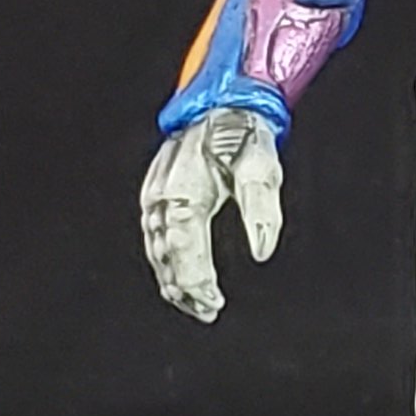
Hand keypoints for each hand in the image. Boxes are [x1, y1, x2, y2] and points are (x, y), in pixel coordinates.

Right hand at [140, 109, 283, 321]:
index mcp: (184, 191)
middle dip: (186, 289)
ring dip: (174, 282)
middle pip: (166, 256)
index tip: (215, 302)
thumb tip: (263, 252)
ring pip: (156, 251)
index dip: (197, 280)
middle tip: (209, 311)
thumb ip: (263, 209)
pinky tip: (178, 279)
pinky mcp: (153, 196)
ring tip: (197, 305)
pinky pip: (153, 239)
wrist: (219, 103)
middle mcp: (160, 197)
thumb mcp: (263, 167)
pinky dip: (165, 263)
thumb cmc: (243, 134)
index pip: (185, 248)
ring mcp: (153, 196)